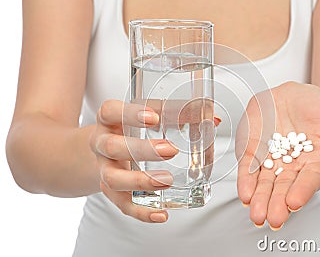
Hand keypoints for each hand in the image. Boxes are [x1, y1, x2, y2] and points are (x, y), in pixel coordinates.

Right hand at [90, 100, 177, 222]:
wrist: (106, 149)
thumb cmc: (132, 128)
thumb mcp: (149, 115)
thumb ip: (177, 114)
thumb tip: (211, 119)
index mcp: (109, 119)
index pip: (110, 112)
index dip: (130, 114)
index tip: (154, 118)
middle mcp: (102, 143)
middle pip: (112, 147)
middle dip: (142, 150)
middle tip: (170, 150)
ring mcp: (104, 168)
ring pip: (112, 179)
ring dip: (140, 182)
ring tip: (167, 181)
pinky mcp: (111, 191)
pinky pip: (122, 204)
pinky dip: (141, 211)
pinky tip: (161, 213)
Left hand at [236, 82, 319, 228]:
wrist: (292, 96)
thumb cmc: (317, 107)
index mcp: (316, 161)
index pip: (310, 179)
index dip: (302, 191)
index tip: (294, 202)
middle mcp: (293, 166)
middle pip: (285, 188)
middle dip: (278, 204)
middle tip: (273, 218)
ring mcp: (272, 160)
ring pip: (265, 183)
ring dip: (260, 198)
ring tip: (256, 214)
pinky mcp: (254, 152)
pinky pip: (249, 168)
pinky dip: (246, 181)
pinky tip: (245, 194)